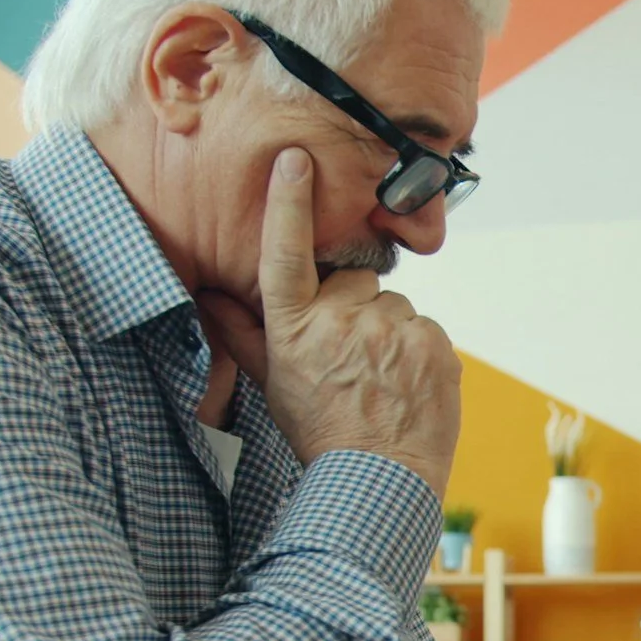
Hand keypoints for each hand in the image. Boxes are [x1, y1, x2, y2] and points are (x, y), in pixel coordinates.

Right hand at [198, 148, 461, 492]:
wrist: (379, 480)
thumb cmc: (320, 433)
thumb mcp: (273, 384)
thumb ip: (241, 334)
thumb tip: (205, 296)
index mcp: (295, 328)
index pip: (287, 254)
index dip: (289, 204)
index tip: (296, 160)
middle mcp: (342, 321)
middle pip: (354, 283)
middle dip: (353, 309)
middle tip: (351, 360)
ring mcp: (392, 330)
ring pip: (392, 307)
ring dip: (388, 332)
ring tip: (380, 379)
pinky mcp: (434, 343)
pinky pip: (424, 329)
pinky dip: (417, 351)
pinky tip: (406, 386)